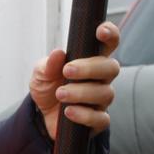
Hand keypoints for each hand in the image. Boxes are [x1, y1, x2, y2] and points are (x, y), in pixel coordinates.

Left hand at [29, 21, 120, 140]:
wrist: (43, 116)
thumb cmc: (48, 88)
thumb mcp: (41, 74)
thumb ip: (48, 64)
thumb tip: (58, 53)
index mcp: (91, 60)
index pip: (109, 44)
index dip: (110, 34)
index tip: (100, 32)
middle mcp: (101, 79)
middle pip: (111, 68)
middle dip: (90, 68)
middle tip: (67, 71)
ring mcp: (101, 100)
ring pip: (105, 93)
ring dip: (81, 92)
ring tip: (60, 94)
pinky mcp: (98, 121)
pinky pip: (101, 118)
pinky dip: (84, 115)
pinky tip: (68, 112)